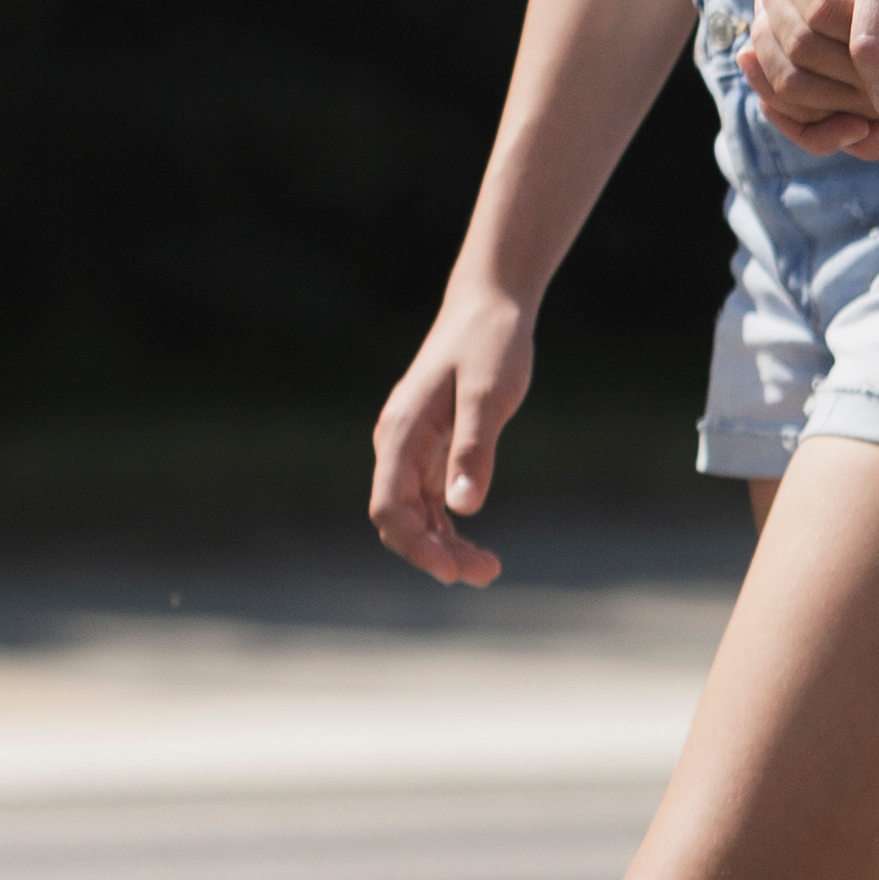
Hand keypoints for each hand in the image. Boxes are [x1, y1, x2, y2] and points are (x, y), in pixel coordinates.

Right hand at [368, 290, 538, 587]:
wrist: (489, 306)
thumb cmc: (490, 344)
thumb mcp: (488, 394)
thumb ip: (475, 449)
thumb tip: (463, 507)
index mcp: (402, 432)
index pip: (389, 506)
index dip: (415, 545)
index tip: (451, 571)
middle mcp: (398, 445)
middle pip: (400, 519)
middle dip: (435, 554)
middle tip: (486, 573)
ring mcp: (412, 450)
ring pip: (417, 516)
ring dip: (446, 547)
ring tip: (489, 569)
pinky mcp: (432, 451)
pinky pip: (431, 503)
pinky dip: (450, 530)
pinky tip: (478, 550)